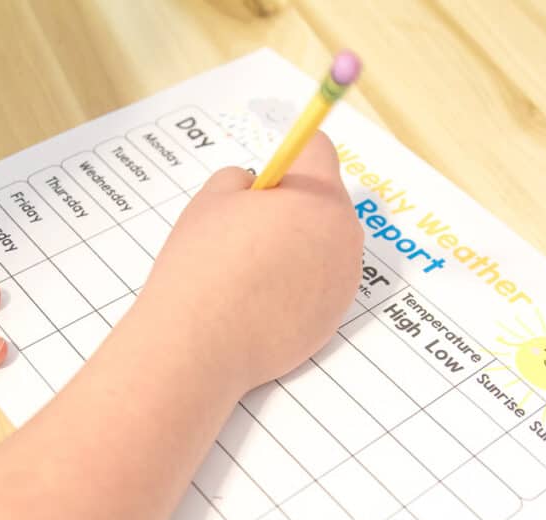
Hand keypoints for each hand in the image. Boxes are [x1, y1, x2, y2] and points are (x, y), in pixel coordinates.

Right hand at [136, 132, 363, 393]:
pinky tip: (261, 302)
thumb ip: (241, 179)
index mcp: (318, 196)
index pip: (318, 151)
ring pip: (325, 246)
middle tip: (248, 230)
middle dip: (294, 207)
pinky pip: (320, 287)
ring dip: (298, 248)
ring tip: (251, 271)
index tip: (268, 176)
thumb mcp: (211, 199)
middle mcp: (344, 235)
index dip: (289, 156)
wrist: (201, 343)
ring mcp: (344, 281)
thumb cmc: (204, 264)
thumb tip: (258, 188)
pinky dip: (298, 287)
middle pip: (326, 202)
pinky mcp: (334, 320)